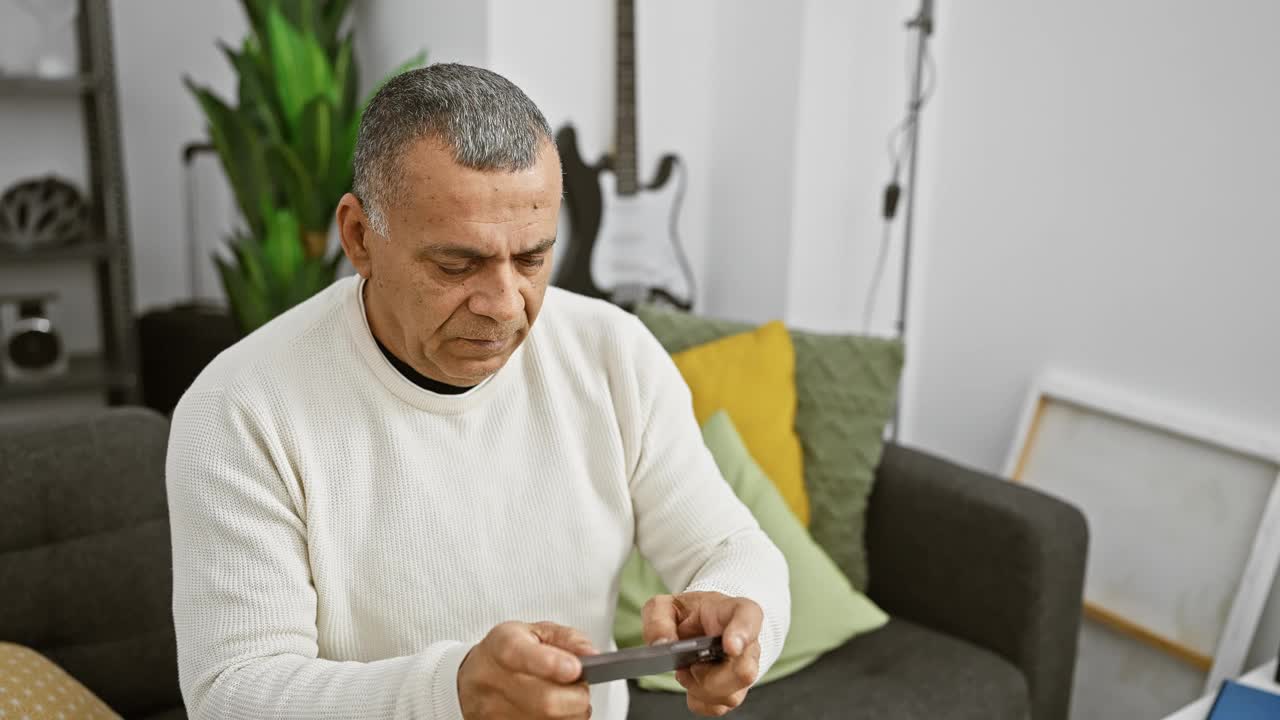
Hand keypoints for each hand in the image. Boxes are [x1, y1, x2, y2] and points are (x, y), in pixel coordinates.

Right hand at [458, 621, 596, 718]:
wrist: (475, 676)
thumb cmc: (510, 652)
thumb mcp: (537, 632)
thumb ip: (567, 639)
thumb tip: (591, 654)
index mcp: (501, 646)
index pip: (520, 654)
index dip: (550, 663)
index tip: (575, 669)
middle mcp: (492, 681)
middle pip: (545, 701)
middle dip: (576, 697)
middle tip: (580, 687)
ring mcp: (493, 713)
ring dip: (570, 714)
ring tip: (566, 698)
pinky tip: (555, 713)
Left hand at [642, 591, 763, 716]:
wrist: (696, 626)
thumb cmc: (688, 614)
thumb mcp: (665, 606)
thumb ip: (659, 619)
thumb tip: (661, 644)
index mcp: (733, 611)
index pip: (749, 617)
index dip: (743, 633)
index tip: (731, 646)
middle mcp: (747, 643)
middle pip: (744, 671)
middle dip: (708, 677)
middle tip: (690, 664)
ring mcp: (744, 669)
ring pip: (731, 695)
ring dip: (700, 689)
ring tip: (687, 669)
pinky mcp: (734, 691)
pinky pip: (718, 707)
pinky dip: (698, 699)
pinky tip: (692, 681)